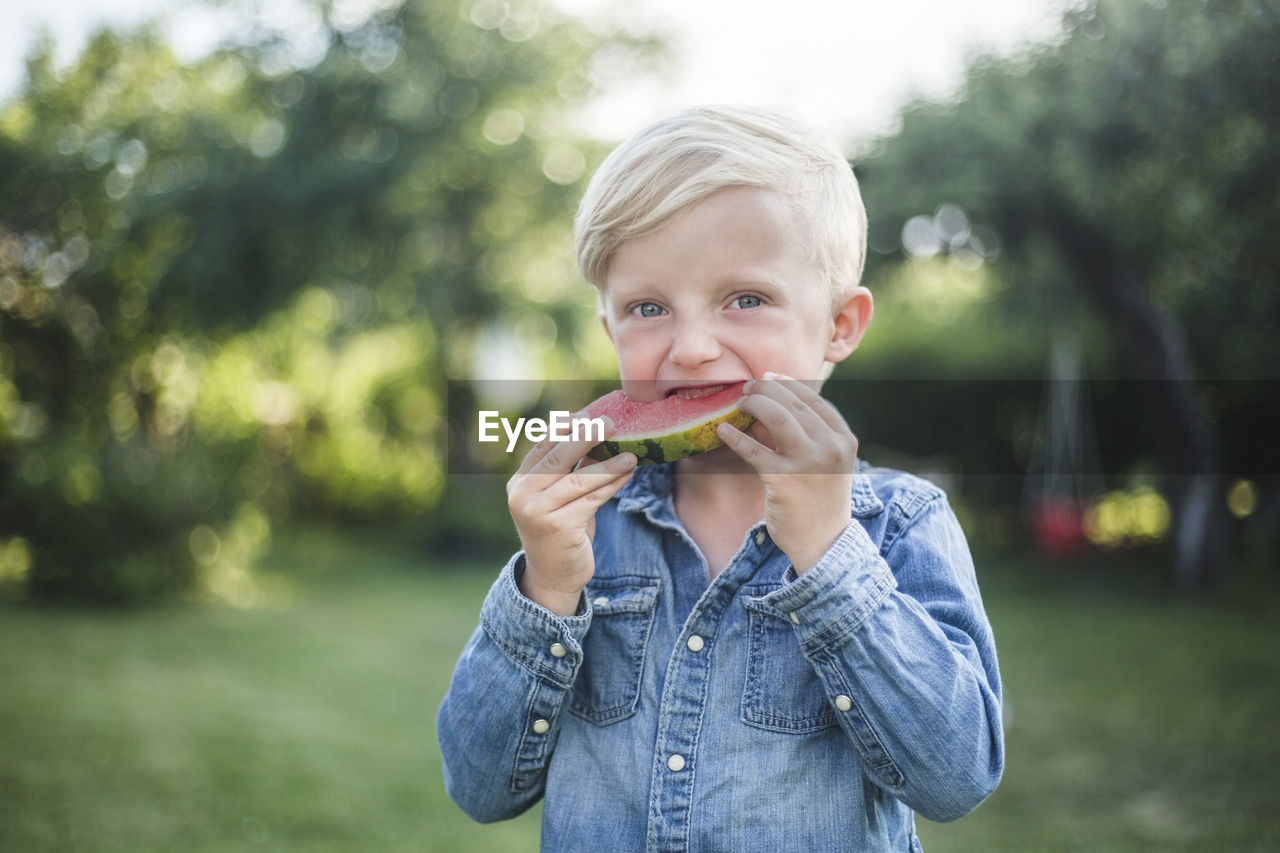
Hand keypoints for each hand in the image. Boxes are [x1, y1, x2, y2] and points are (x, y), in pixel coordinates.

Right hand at [506, 416, 636, 615]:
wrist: (552, 577)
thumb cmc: (561, 531)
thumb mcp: (562, 497)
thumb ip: (574, 470)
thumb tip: (600, 435)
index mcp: (520, 481)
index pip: (543, 444)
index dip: (567, 426)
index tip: (590, 414)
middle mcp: (523, 494)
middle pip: (558, 456)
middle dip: (587, 435)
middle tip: (611, 423)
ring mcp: (538, 511)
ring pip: (579, 479)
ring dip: (609, 464)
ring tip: (631, 453)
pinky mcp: (559, 527)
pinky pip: (592, 499)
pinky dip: (613, 484)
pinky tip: (628, 473)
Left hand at [716, 373, 855, 572]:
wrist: (824, 543)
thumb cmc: (820, 499)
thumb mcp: (826, 462)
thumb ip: (807, 434)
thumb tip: (768, 402)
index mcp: (844, 439)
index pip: (814, 399)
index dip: (788, 384)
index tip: (769, 378)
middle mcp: (830, 447)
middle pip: (794, 403)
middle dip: (766, 389)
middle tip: (747, 388)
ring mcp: (808, 463)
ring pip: (777, 417)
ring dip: (754, 404)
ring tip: (738, 404)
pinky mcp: (782, 480)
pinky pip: (753, 450)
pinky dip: (735, 437)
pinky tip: (722, 430)